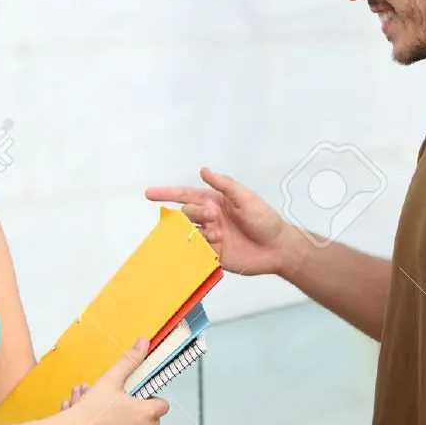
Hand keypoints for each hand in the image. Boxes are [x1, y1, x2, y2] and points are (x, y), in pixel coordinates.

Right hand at [61, 338, 168, 424]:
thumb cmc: (90, 409)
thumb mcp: (110, 380)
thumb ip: (130, 361)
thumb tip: (145, 341)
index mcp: (147, 412)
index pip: (162, 405)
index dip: (149, 401)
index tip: (134, 400)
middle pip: (152, 422)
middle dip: (139, 417)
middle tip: (118, 412)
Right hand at [145, 167, 288, 275]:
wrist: (276, 248)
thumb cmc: (264, 219)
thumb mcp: (246, 197)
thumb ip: (224, 185)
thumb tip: (204, 170)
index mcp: (214, 201)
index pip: (185, 195)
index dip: (166, 193)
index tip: (149, 193)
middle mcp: (209, 218)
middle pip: (186, 213)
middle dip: (195, 213)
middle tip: (214, 218)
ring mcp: (210, 236)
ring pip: (188, 232)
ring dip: (199, 232)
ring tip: (219, 234)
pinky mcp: (213, 254)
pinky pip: (196, 251)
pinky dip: (197, 249)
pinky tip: (210, 246)